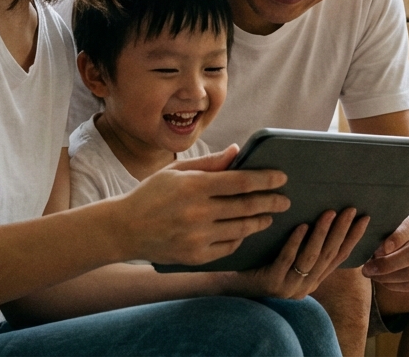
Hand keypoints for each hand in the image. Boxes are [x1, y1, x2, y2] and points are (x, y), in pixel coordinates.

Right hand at [112, 146, 290, 266]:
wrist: (124, 229)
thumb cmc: (151, 194)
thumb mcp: (177, 171)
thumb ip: (210, 163)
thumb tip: (239, 151)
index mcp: (194, 186)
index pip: (241, 181)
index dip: (265, 179)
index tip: (282, 178)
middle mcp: (198, 212)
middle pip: (246, 206)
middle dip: (271, 202)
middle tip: (285, 200)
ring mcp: (197, 237)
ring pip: (241, 229)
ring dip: (260, 222)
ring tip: (270, 216)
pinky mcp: (195, 257)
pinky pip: (228, 247)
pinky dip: (240, 238)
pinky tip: (246, 231)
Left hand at [223, 208, 370, 299]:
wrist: (231, 286)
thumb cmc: (260, 265)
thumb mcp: (289, 257)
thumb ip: (307, 246)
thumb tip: (326, 214)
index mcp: (313, 279)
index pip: (339, 257)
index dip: (353, 238)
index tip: (365, 218)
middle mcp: (305, 286)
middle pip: (329, 256)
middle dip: (342, 231)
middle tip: (350, 210)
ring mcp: (289, 286)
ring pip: (311, 258)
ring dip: (322, 234)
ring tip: (329, 213)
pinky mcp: (271, 283)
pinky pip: (287, 260)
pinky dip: (295, 242)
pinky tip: (301, 226)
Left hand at [360, 202, 408, 292]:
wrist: (403, 225)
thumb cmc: (388, 218)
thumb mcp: (385, 215)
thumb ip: (379, 224)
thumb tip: (366, 239)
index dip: (396, 238)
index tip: (378, 250)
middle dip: (388, 264)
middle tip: (366, 268)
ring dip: (388, 276)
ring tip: (370, 274)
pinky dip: (393, 284)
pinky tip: (379, 280)